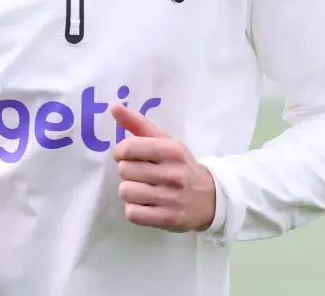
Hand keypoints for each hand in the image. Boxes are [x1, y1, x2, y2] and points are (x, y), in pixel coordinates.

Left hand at [110, 104, 215, 232]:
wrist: (211, 198)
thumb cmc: (181, 165)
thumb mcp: (166, 142)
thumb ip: (138, 124)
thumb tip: (114, 106)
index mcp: (172, 150)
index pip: (129, 148)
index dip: (121, 152)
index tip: (127, 155)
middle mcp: (173, 173)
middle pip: (124, 171)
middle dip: (128, 172)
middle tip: (141, 174)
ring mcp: (171, 198)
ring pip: (126, 192)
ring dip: (130, 191)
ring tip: (143, 189)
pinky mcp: (167, 219)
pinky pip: (132, 213)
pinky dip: (135, 209)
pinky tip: (146, 204)